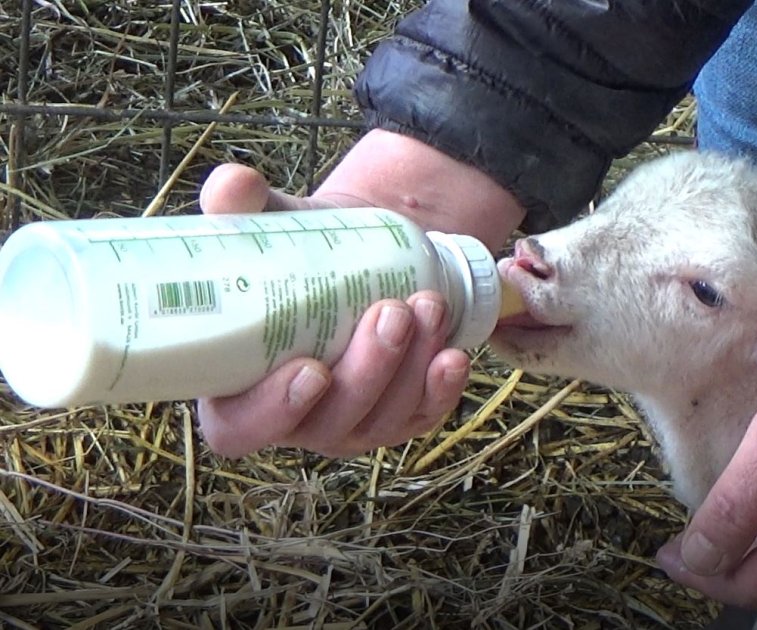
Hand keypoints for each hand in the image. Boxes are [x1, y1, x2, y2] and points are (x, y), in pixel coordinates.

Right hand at [196, 130, 523, 457]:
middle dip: (366, 373)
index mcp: (237, 391)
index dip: (271, 410)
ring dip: (409, 369)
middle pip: (325, 425)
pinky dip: (441, 388)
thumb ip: (239, 206)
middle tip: (390, 311)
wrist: (361, 253)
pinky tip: (454, 355)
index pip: (238, 429)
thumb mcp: (269, 225)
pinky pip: (423, 414)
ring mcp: (351, 423)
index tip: (311, 369)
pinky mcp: (402, 415)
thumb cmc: (297, 251)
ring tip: (427, 305)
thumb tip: (233, 184)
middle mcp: (295, 420)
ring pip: (381, 420)